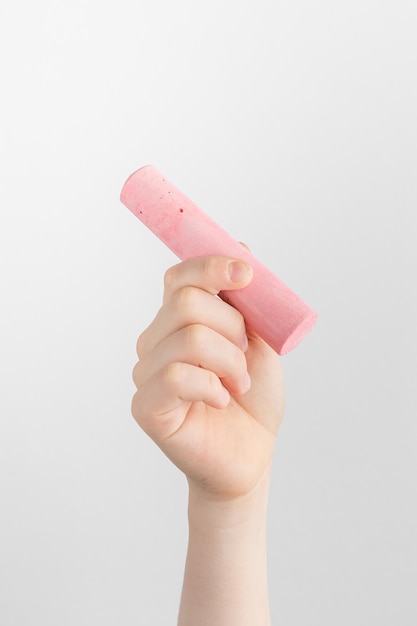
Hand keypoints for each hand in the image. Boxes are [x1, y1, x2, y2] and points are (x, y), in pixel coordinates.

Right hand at [132, 255, 284, 500]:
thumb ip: (246, 301)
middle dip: (232, 327)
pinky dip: (213, 386)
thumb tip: (241, 247)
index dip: (211, 266)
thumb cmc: (252, 400)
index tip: (246, 274)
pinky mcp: (147, 406)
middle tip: (244, 356)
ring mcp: (147, 374)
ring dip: (230, 362)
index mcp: (178, 322)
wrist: (251, 455)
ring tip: (238, 384)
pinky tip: (221, 400)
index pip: (180, 277)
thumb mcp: (259, 342)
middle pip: (187, 303)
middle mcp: (155, 341)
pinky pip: (178, 376)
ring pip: (189, 339)